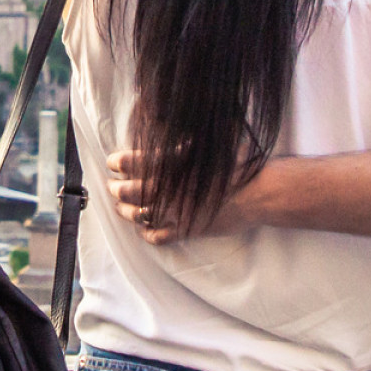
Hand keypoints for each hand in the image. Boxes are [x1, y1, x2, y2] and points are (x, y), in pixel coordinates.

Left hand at [105, 149, 253, 244]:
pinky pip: (159, 236)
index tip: (112, 162)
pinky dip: (147, 234)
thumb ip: (184, 144)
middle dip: (117, 189)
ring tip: (121, 208)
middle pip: (131, 191)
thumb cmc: (237, 163)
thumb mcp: (208, 145)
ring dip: (126, 211)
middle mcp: (170, 189)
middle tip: (112, 186)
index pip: (134, 162)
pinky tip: (144, 230)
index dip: (118, 162)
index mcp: (173, 165)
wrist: (259, 192)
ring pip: (140, 215)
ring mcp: (177, 212)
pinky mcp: (187, 230)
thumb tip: (169, 133)